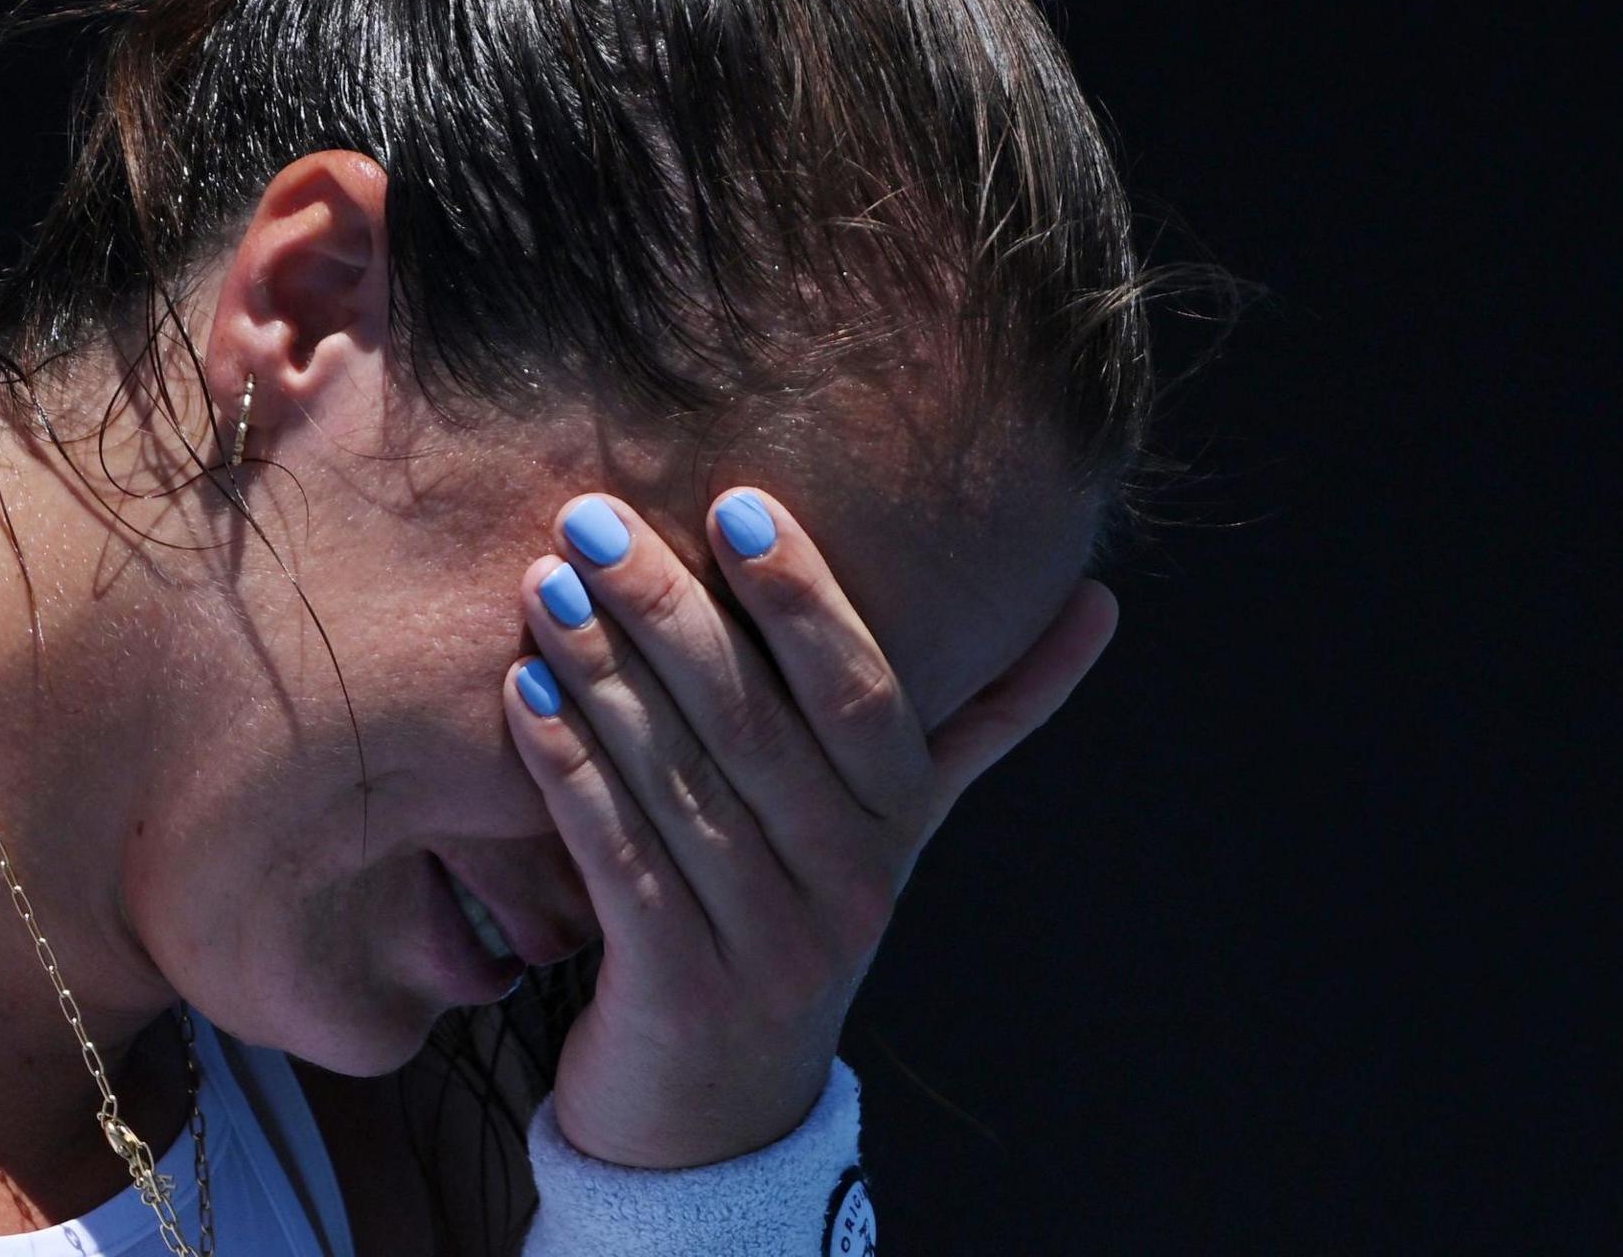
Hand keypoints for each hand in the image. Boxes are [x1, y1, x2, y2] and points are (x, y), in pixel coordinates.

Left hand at [501, 487, 1118, 1168]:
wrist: (718, 1120)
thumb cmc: (794, 918)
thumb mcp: (895, 824)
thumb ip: (984, 715)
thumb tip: (1101, 600)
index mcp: (897, 827)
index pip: (861, 693)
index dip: (802, 597)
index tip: (735, 501)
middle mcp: (849, 886)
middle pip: (755, 725)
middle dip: (670, 610)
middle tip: (594, 517)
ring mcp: (768, 946)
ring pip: (679, 782)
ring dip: (603, 674)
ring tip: (542, 584)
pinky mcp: (680, 993)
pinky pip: (619, 859)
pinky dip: (569, 771)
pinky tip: (521, 695)